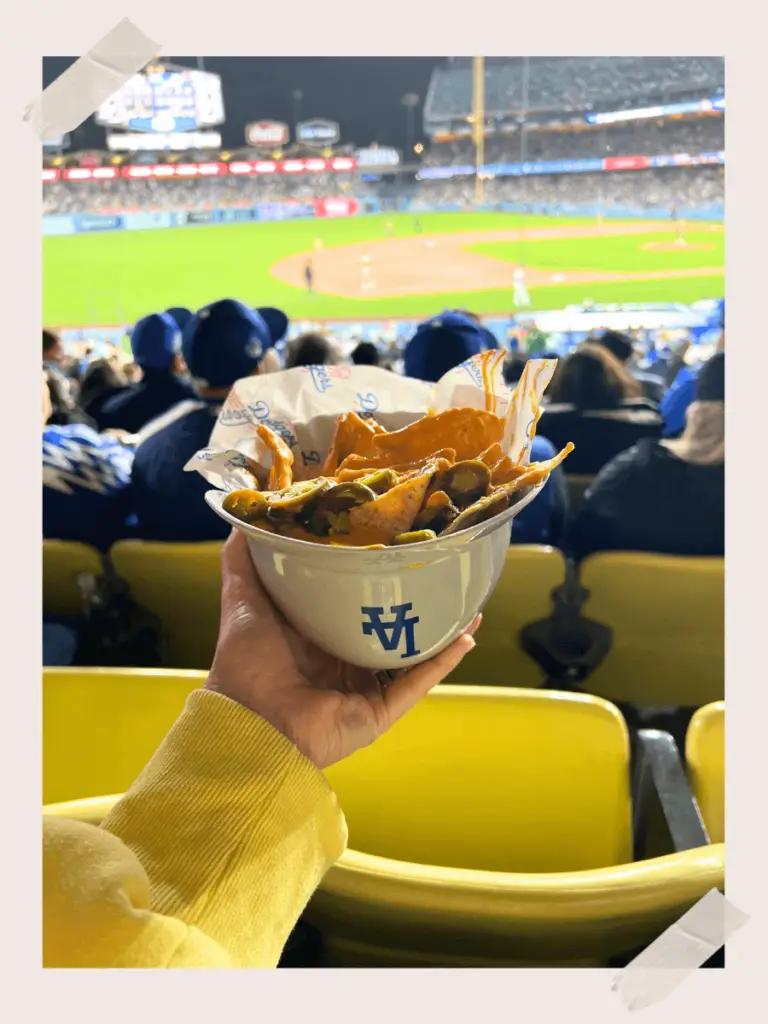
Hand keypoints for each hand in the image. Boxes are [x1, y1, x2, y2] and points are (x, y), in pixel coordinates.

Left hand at [206, 530, 478, 768]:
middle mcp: (344, 659)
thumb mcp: (243, 598)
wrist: (249, 721)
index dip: (374, 574)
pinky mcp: (380, 710)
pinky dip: (443, 660)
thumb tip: (246, 515)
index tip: (395, 542)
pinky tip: (465, 634)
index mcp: (316, 633)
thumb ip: (244, 558)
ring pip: (413, 652)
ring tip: (467, 601)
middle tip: (439, 567)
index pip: (353, 598)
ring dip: (441, 629)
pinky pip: (418, 682)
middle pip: (389, 624)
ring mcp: (365, 686)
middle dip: (416, 601)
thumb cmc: (244, 663)